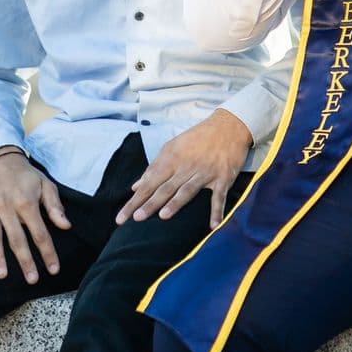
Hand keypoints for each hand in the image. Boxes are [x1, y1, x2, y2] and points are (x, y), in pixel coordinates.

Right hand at [0, 149, 70, 283]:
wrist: (0, 158)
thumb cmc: (26, 176)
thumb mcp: (46, 185)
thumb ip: (55, 206)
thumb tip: (66, 226)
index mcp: (27, 202)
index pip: (40, 233)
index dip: (47, 253)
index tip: (53, 270)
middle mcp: (7, 206)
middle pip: (17, 239)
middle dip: (25, 261)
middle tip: (31, 280)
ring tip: (2, 276)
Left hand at [118, 109, 250, 227]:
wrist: (229, 126)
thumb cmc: (198, 138)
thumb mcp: (172, 147)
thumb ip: (154, 167)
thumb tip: (135, 186)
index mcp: (171, 160)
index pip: (149, 184)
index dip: (135, 201)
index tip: (122, 217)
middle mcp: (186, 167)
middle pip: (165, 188)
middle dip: (150, 203)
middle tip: (136, 218)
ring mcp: (205, 172)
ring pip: (187, 190)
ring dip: (176, 203)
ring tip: (164, 216)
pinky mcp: (223, 177)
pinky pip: (219, 196)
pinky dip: (217, 210)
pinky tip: (213, 225)